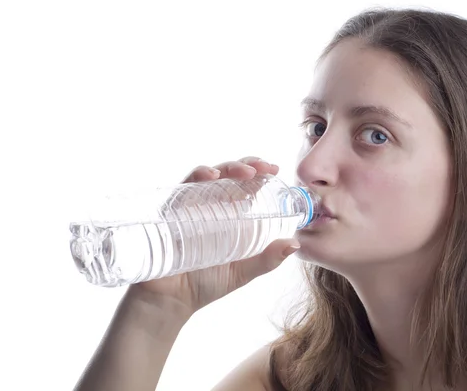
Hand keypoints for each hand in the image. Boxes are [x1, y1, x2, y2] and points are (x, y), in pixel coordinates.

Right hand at [128, 157, 299, 319]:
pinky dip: (197, 176)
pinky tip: (210, 176)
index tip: (274, 170)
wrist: (171, 301)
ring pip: (209, 175)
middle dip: (247, 165)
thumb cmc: (207, 284)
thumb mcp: (243, 271)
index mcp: (229, 215)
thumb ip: (267, 260)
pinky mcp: (172, 210)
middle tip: (264, 168)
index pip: (245, 185)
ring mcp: (190, 205)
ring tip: (245, 172)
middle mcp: (209, 205)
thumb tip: (295, 244)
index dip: (259, 173)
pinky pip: (184, 186)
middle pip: (228, 175)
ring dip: (228, 167)